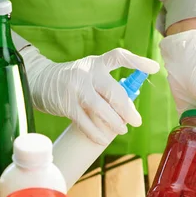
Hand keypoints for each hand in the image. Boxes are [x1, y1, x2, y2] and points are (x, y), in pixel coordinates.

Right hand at [21, 47, 159, 144]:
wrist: (41, 81)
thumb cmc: (73, 79)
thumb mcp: (89, 72)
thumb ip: (107, 84)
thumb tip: (128, 107)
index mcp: (96, 63)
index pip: (118, 57)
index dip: (137, 61)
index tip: (154, 68)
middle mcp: (87, 74)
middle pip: (113, 91)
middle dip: (127, 109)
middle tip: (136, 121)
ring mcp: (76, 90)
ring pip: (100, 109)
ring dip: (114, 123)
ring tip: (122, 130)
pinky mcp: (67, 105)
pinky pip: (85, 123)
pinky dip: (96, 133)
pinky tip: (103, 139)